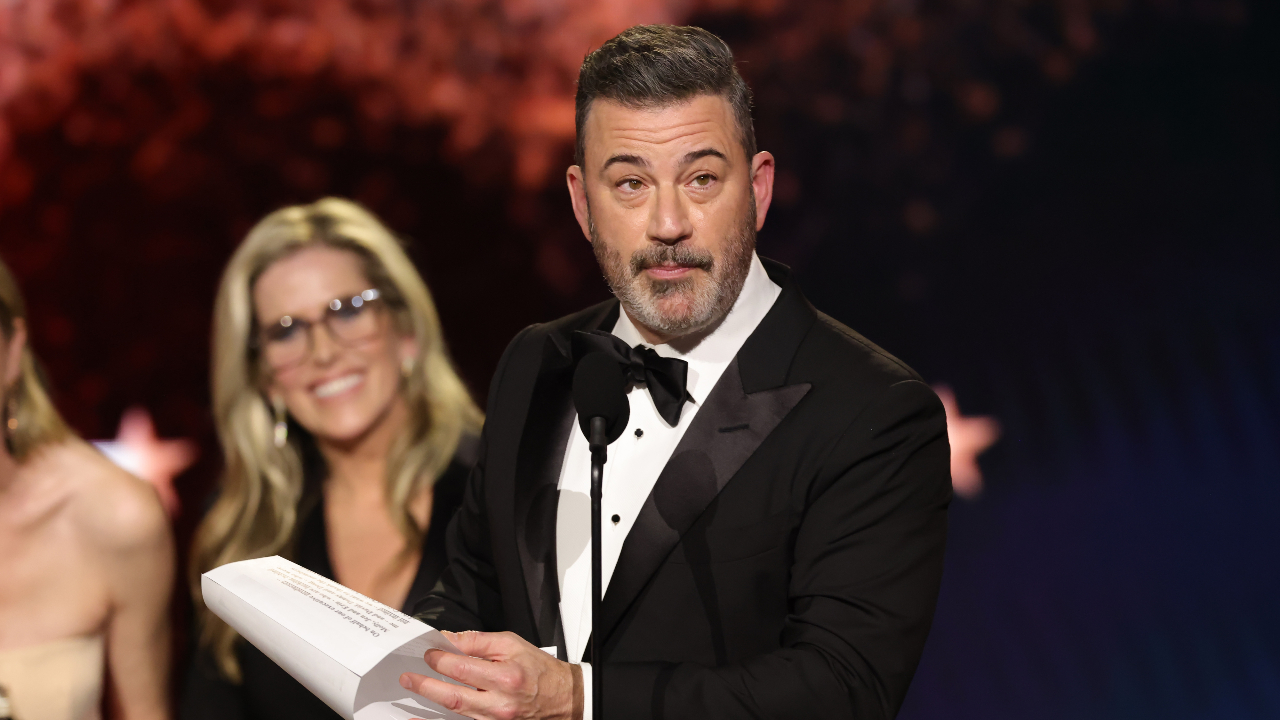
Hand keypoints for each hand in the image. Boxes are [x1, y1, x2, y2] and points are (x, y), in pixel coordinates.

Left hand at [400, 630, 582, 719]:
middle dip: (426, 686)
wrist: (562, 697)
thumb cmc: (538, 669)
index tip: (429, 653)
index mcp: (506, 677)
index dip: (441, 659)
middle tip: (408, 678)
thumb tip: (449, 639)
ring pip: (455, 714)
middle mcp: (500, 704)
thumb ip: (478, 641)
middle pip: (454, 697)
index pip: (463, 668)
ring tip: (412, 693)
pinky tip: (421, 719)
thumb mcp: (512, 644)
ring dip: (428, 705)